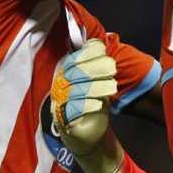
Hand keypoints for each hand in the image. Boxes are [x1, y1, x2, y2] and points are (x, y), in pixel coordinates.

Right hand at [51, 39, 121, 172]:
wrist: (89, 130)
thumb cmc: (93, 99)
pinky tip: (99, 104)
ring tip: (112, 87)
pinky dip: (86, 105)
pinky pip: (72, 109)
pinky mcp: (62, 118)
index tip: (105, 52)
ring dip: (96, 87)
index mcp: (66, 70)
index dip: (89, 53)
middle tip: (113, 69)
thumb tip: (100, 42)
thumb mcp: (97, 78)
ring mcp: (59, 100)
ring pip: (75, 90)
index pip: (74, 57)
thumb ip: (96, 61)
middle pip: (75, 72)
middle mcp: (59, 83)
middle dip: (96, 68)